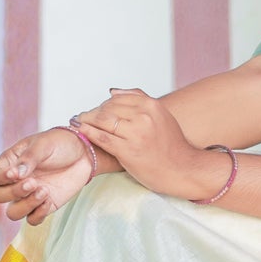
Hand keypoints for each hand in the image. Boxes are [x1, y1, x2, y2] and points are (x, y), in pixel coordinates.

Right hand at [0, 127, 92, 224]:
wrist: (84, 154)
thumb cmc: (60, 143)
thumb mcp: (43, 145)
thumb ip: (28, 159)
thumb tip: (15, 174)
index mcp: (11, 163)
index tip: (13, 174)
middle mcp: (16, 181)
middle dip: (14, 192)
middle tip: (33, 182)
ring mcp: (29, 195)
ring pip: (13, 212)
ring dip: (25, 205)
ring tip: (44, 191)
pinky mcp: (43, 205)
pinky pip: (32, 219)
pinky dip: (38, 214)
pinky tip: (49, 200)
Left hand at [74, 90, 225, 202]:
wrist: (182, 169)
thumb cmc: (172, 146)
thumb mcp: (161, 115)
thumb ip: (138, 100)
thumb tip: (112, 92)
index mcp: (152, 105)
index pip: (117, 98)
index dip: (103, 104)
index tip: (95, 110)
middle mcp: (143, 116)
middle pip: (107, 108)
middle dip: (92, 112)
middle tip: (83, 117)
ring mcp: (135, 133)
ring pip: (102, 120)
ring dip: (86, 120)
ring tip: (78, 122)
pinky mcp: (127, 150)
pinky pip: (102, 137)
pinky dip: (88, 132)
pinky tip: (80, 130)